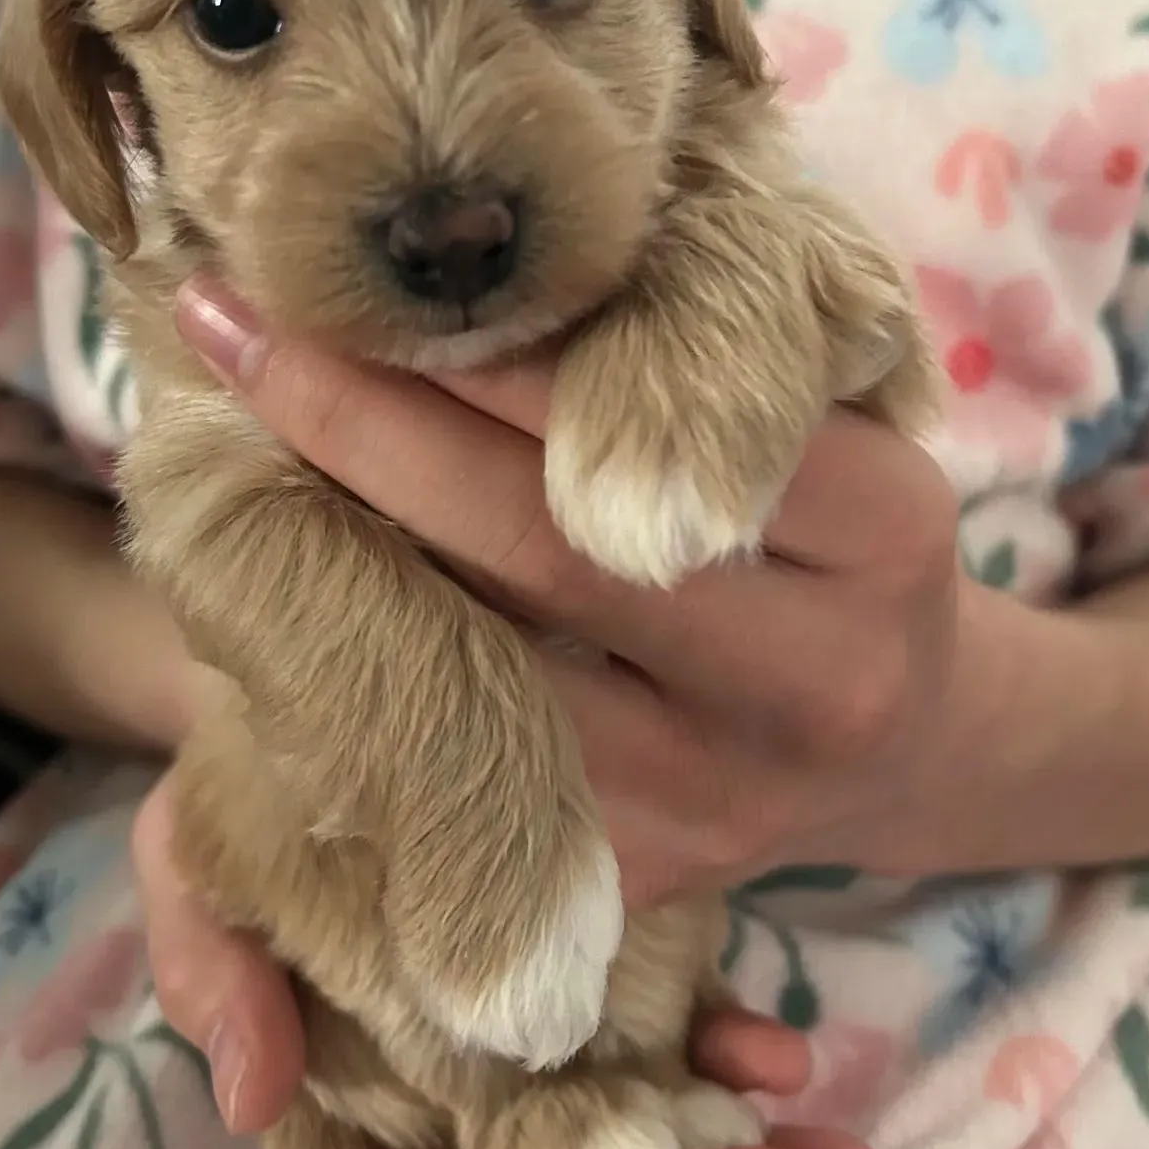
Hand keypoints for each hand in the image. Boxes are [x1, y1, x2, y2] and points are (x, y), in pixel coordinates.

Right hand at [133, 773, 879, 1148]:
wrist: (333, 674)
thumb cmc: (246, 782)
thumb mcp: (200, 862)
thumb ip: (216, 975)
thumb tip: (252, 1100)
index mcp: (364, 1095)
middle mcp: (468, 1078)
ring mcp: (548, 1018)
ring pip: (646, 1125)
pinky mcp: (608, 950)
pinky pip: (682, 1027)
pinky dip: (738, 1052)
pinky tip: (789, 1049)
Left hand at [174, 276, 1046, 896]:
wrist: (913, 738)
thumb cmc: (837, 538)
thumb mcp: (826, 421)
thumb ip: (691, 354)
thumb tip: (460, 277)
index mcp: (883, 531)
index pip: (652, 418)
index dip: (479, 349)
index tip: (336, 268)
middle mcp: (816, 682)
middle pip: (546, 550)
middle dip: (368, 431)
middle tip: (238, 339)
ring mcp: (725, 803)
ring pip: (486, 677)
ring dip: (343, 560)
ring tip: (236, 458)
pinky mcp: (647, 880)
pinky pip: (472, 776)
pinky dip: (371, 679)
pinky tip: (294, 600)